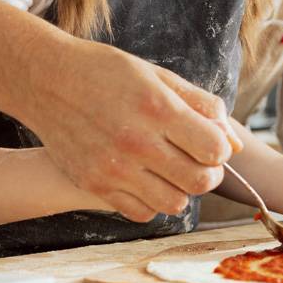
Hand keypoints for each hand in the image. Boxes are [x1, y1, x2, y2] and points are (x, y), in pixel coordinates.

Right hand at [20, 35, 242, 222]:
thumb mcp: (157, 75)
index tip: (210, 141)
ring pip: (174, 203)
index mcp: (157, 107)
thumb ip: (201, 105)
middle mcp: (137, 141)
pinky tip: (146, 177)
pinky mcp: (94, 184)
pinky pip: (141, 212)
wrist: (47, 79)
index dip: (221, 148)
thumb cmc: (106, 71)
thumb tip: (235, 142)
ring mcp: (114, 167)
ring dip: (181, 188)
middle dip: (208, 172)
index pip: (215, 149)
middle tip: (197, 159)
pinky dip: (152, 200)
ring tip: (171, 168)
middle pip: (200, 181)